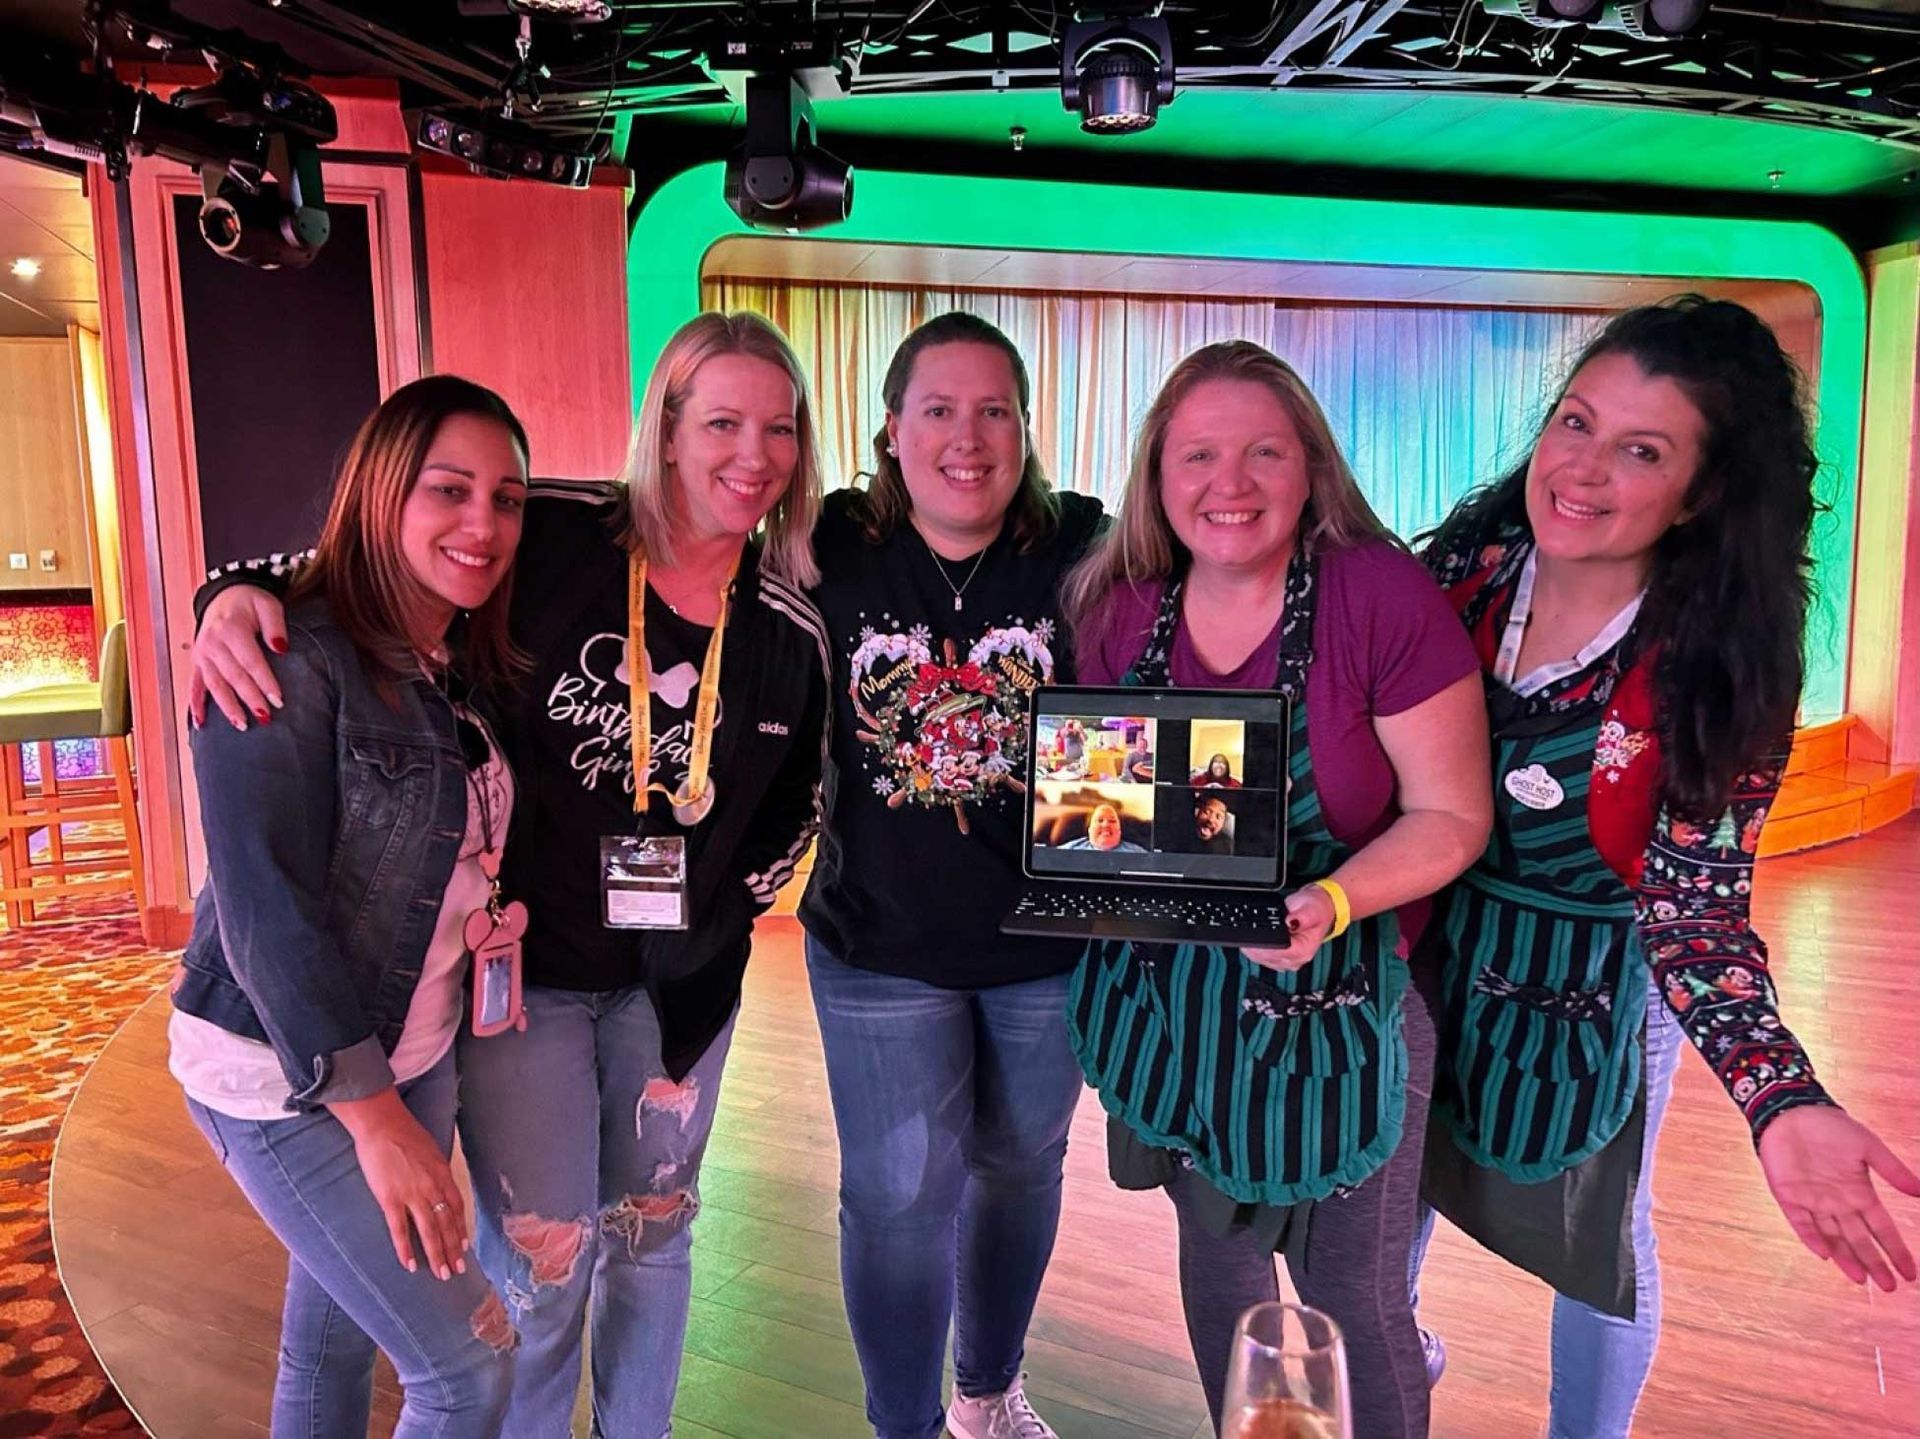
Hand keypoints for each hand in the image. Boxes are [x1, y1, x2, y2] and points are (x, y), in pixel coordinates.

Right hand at [189, 586, 287, 730]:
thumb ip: (276, 626)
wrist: (224, 594)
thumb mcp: (268, 605)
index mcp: (231, 630)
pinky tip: (200, 723)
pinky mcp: (197, 661)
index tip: (278, 700)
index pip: (251, 662)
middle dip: (250, 699)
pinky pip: (194, 685)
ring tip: (242, 725)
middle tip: (265, 717)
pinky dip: (195, 705)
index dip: (265, 682)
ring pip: (214, 685)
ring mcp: (202, 654)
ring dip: (228, 707)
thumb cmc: (250, 602)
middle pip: (234, 676)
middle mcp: (213, 644)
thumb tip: (282, 649)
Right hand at [330, 1089, 469, 1279]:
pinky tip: (409, 1264)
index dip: (459, 1229)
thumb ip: (436, 1172)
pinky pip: (399, 1229)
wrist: (382, 1125)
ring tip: (441, 1274)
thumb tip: (438, 1188)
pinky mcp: (390, 1199)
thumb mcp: (431, 1152)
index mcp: (443, 1175)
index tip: (463, 1246)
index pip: (456, 1208)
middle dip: (452, 1249)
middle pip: (446, 1224)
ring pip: (429, 1231)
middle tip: (457, 1270)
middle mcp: (432, 1187)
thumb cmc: (405, 1134)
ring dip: (436, 1254)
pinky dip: (405, 1249)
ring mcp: (412, 1194)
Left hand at [1242, 885, 1337, 972]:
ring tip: (1256, 931)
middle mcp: (1295, 959)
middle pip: (1265, 958)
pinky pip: (1260, 957)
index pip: (1276, 953)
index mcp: (1304, 950)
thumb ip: (1301, 916)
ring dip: (1253, 946)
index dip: (1262, 945)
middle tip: (1252, 928)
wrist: (1317, 908)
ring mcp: (1286, 961)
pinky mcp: (1279, 958)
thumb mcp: (1311, 908)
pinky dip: (1255, 948)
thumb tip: (1290, 921)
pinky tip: (1258, 937)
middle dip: (1254, 944)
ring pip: (1260, 959)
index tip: (1254, 934)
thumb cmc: (1316, 909)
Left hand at [1757, 1103, 1919, 1290]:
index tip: (1910, 1273)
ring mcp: (1813, 1201)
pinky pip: (1801, 1222)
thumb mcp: (1868, 1146)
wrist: (1791, 1110)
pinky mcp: (1788, 1196)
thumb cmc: (1831, 1126)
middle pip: (1859, 1240)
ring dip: (1847, 1258)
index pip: (1882, 1229)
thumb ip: (1892, 1170)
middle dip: (1875, 1263)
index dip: (1895, 1250)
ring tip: (1862, 1280)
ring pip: (1833, 1237)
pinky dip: (1812, 1238)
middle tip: (1890, 1288)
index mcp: (1859, 1192)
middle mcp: (1838, 1203)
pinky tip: (1825, 1254)